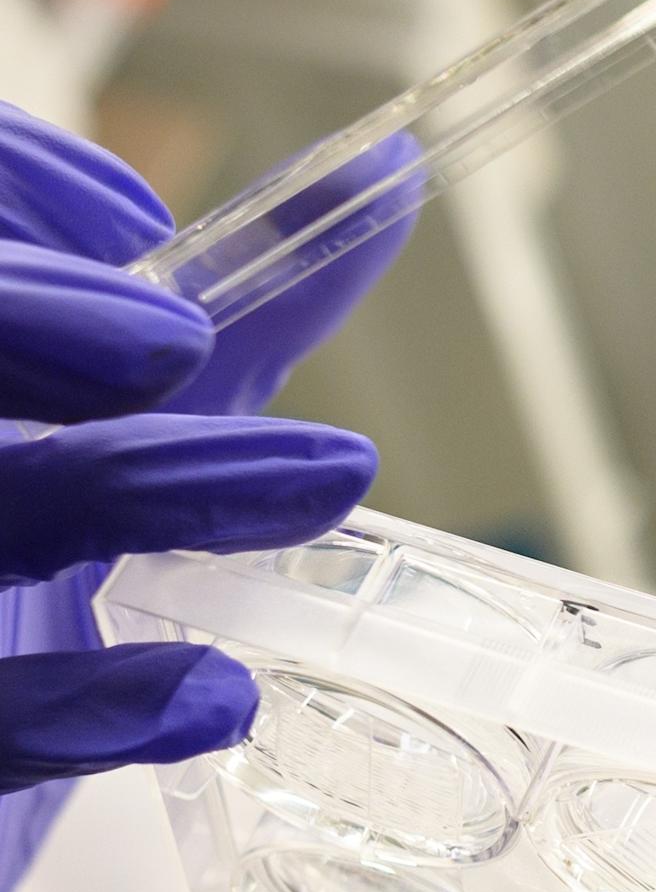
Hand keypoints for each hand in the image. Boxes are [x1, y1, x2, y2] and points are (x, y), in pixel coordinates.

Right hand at [0, 106, 408, 891]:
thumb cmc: (39, 587)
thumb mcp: (133, 430)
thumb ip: (242, 314)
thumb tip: (383, 180)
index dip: (3, 187)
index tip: (140, 228)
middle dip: (26, 325)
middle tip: (177, 341)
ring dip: (131, 489)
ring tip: (320, 480)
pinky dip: (81, 711)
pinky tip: (213, 692)